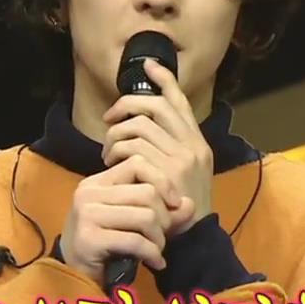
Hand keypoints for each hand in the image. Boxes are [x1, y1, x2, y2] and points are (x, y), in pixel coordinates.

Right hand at [59, 154, 181, 282]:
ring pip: (145, 216)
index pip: (137, 163)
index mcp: (98, 181)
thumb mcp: (135, 221)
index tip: (173, 203)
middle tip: (162, 236)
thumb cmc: (106, 244)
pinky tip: (156, 262)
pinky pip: (136, 241)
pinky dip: (152, 254)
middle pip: (147, 192)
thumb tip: (189, 204)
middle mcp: (89, 192)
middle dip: (164, 218)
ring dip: (159, 238)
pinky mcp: (89, 238)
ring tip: (157, 250)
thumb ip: (163, 210)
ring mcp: (86, 214)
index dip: (163, 181)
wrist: (75, 274)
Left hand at [100, 58, 213, 236]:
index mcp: (197, 142)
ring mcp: (180, 160)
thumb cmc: (181, 207)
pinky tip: (112, 165)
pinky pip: (133, 150)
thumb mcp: (186, 172)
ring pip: (138, 127)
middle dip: (126, 107)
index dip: (164, 79)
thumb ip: (171, 147)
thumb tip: (145, 122)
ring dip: (115, 136)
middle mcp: (192, 146)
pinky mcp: (166, 174)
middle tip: (109, 120)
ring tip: (108, 152)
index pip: (180, 101)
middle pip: (153, 107)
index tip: (148, 64)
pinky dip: (116, 153)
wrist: (194, 239)